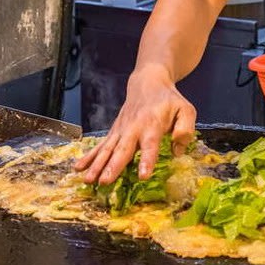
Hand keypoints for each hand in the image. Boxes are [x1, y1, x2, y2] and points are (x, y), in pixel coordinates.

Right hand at [74, 67, 196, 184]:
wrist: (148, 82)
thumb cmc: (169, 100)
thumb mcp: (186, 110)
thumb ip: (185, 129)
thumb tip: (178, 151)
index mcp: (153, 124)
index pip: (150, 144)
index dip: (147, 160)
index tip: (143, 176)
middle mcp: (134, 128)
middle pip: (122, 149)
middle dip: (113, 166)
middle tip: (105, 181)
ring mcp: (121, 130)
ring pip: (107, 149)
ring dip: (97, 165)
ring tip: (88, 180)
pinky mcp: (114, 132)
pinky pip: (100, 145)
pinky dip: (89, 156)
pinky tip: (78, 168)